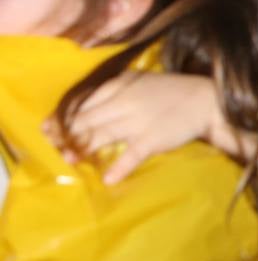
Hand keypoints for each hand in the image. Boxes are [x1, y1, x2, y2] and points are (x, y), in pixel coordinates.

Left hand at [47, 72, 219, 185]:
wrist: (206, 99)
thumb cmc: (171, 91)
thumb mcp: (140, 81)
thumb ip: (113, 90)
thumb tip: (83, 104)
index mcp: (120, 86)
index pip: (84, 102)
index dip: (63, 117)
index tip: (46, 128)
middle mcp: (125, 102)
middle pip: (87, 120)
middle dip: (66, 135)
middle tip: (50, 148)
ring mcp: (139, 121)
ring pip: (103, 135)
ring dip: (83, 149)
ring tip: (69, 162)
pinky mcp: (154, 138)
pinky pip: (133, 154)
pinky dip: (120, 166)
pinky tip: (108, 178)